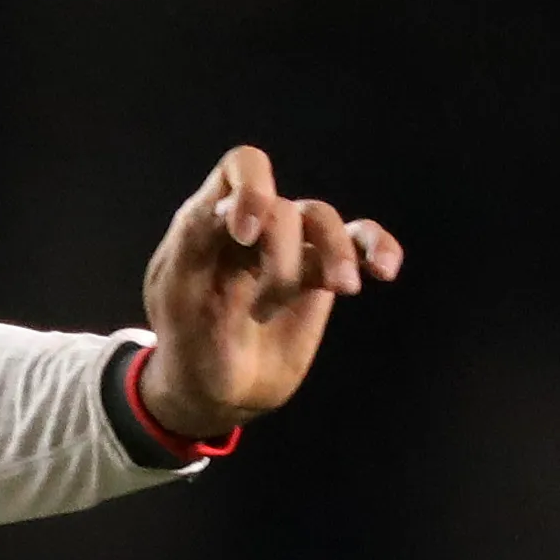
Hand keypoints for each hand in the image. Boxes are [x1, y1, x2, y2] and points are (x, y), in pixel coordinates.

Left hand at [139, 143, 400, 434]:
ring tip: (342, 290)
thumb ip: (194, 243)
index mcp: (210, 222)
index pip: (241, 168)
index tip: (245, 236)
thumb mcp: (175, 296)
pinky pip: (359, 241)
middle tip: (262, 311)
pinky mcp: (319, 272)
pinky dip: (377, 246)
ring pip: (324, 220)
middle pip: (285, 208)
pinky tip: (384, 270)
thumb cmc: (187, 342)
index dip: (252, 189)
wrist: (215, 392)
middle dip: (281, 258)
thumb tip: (228, 206)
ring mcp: (289, 247)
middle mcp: (253, 225)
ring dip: (335, 253)